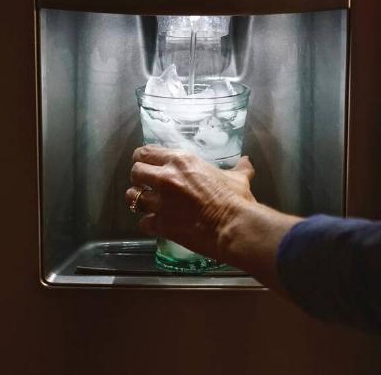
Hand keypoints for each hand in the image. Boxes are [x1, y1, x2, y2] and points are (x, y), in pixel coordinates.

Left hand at [126, 145, 256, 262]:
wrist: (233, 227)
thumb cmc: (236, 199)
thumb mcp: (238, 178)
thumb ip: (239, 168)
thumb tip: (247, 161)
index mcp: (181, 161)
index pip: (146, 152)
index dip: (143, 158)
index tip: (147, 164)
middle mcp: (166, 178)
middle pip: (135, 172)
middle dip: (138, 178)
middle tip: (146, 184)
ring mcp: (161, 202)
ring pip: (133, 197)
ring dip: (138, 200)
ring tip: (146, 204)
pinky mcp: (160, 224)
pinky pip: (143, 222)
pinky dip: (148, 223)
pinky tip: (156, 224)